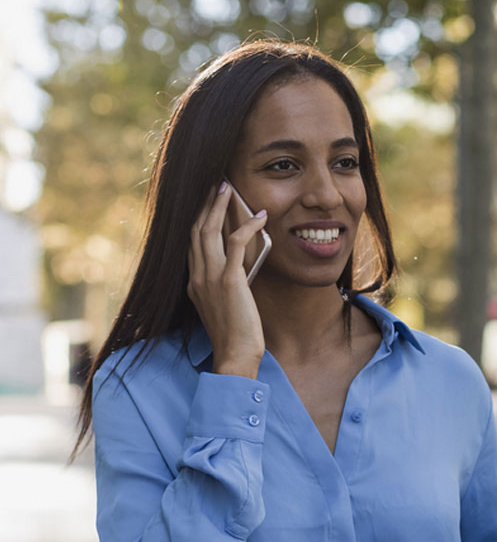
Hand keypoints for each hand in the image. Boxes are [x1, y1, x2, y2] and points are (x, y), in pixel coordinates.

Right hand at [187, 181, 267, 377]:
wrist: (234, 357)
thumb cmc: (235, 336)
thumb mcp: (224, 306)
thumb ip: (224, 286)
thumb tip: (239, 269)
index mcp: (194, 283)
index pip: (191, 243)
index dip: (197, 219)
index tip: (206, 202)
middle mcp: (197, 277)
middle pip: (195, 230)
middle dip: (204, 205)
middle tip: (214, 184)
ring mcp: (210, 278)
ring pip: (209, 231)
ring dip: (218, 206)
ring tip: (228, 188)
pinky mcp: (229, 281)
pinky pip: (236, 244)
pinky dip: (248, 226)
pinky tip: (260, 216)